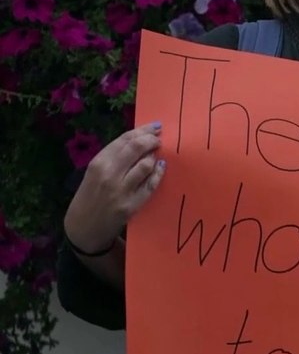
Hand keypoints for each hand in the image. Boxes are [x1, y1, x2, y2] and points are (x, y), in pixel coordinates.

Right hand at [63, 122, 165, 253]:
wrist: (83, 227)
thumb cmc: (90, 195)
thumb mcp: (95, 172)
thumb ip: (114, 157)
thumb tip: (139, 140)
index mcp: (98, 163)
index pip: (124, 140)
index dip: (142, 131)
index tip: (155, 127)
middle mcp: (109, 174)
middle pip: (136, 148)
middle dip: (151, 140)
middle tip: (159, 139)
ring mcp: (121, 190)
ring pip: (146, 165)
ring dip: (154, 156)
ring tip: (156, 154)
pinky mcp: (132, 204)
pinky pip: (151, 184)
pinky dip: (158, 173)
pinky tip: (160, 167)